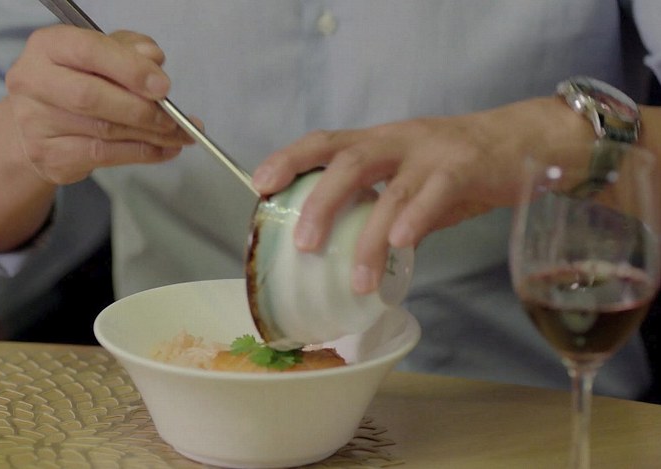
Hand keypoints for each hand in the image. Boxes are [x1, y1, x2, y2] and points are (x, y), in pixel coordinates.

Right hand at [5, 25, 193, 183]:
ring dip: (150, 135)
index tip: (163, 86)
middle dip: (140, 109)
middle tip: (173, 118)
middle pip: (91, 97)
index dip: (130, 69)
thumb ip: (128, 50)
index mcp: (47, 47)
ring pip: (103, 131)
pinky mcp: (49, 156)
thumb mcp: (103, 54)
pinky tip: (163, 149)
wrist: (39, 125)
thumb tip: (153, 59)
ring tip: (179, 135)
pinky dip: (140, 153)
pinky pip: (103, 156)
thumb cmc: (77, 81)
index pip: (89, 52)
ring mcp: (36, 123)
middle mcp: (33, 82)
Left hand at [252, 98, 587, 293]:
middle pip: (349, 161)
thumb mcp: (412, 182)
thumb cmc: (460, 166)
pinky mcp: (465, 167)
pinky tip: (401, 245)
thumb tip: (352, 252)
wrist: (524, 142)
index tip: (260, 183)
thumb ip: (383, 209)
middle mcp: (399, 141)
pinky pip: (436, 193)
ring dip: (370, 238)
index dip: (290, 158)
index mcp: (380, 141)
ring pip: (392, 190)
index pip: (326, 141)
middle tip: (302, 244)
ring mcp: (432, 152)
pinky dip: (415, 219)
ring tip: (358, 280)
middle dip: (320, 202)